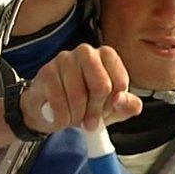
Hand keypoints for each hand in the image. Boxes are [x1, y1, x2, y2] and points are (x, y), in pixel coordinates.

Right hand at [19, 44, 141, 132]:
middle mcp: (86, 51)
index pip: (119, 83)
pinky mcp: (46, 72)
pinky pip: (59, 102)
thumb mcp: (112, 108)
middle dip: (95, 111)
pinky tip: (61, 118)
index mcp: (106, 55)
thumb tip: (121, 99)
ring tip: (73, 118)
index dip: (112, 104)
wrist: (48, 109)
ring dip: (77, 117)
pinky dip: (62, 118)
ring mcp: (64, 59)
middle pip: (101, 86)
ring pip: (78, 96)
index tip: (104, 110)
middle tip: (90, 122)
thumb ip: (127, 105)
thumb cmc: (84, 104)